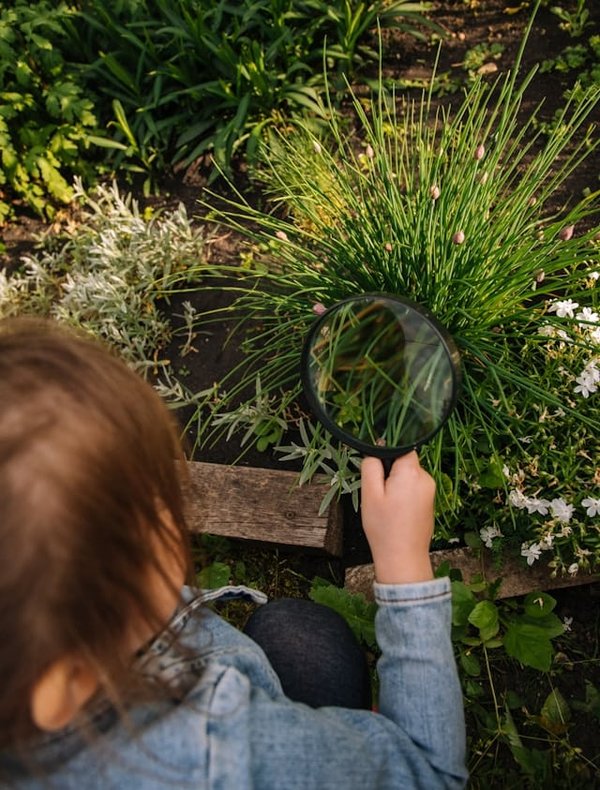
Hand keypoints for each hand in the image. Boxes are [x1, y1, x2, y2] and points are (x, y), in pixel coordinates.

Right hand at [361, 452, 434, 583]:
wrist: (403, 558)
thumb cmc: (384, 527)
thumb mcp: (369, 493)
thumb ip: (371, 466)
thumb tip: (375, 449)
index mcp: (411, 472)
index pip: (401, 446)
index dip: (385, 454)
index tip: (376, 471)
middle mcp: (426, 478)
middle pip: (405, 461)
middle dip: (389, 472)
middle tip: (378, 493)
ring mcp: (430, 491)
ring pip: (408, 476)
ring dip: (396, 484)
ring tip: (387, 506)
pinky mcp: (429, 503)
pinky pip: (414, 489)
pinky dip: (403, 495)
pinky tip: (396, 512)